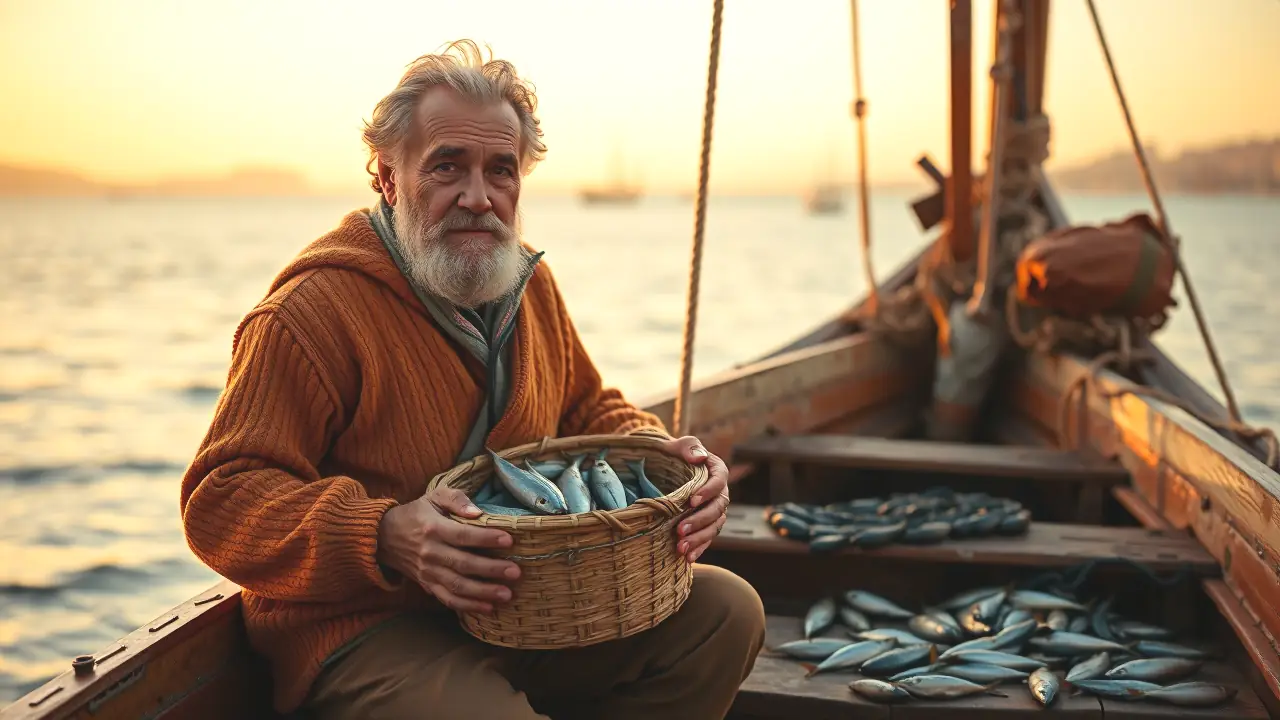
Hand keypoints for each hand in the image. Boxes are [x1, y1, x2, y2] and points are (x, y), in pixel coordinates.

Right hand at [377, 486, 520, 613]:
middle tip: (515, 572)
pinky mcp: (427, 585)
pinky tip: (488, 608)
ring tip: (506, 594)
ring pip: (457, 586)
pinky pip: (448, 599)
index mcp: (433, 528)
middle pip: (463, 564)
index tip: (509, 540)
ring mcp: (428, 572)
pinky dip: (468, 606)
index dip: (486, 538)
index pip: (462, 535)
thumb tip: (477, 512)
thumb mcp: (434, 496)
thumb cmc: (416, 514)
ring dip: (483, 592)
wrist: (384, 537)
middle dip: (491, 570)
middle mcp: (430, 553)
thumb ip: (456, 499)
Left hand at [657, 435, 728, 563]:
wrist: (663, 469)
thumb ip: (688, 447)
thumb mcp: (677, 445)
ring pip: (714, 526)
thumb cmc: (671, 453)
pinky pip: (707, 538)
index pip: (719, 481)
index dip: (708, 492)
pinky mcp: (705, 524)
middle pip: (718, 509)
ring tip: (681, 548)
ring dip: (700, 539)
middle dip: (700, 521)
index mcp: (716, 470)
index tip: (691, 501)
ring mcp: (713, 510)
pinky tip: (688, 558)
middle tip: (680, 530)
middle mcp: (719, 492)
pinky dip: (699, 548)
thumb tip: (699, 457)